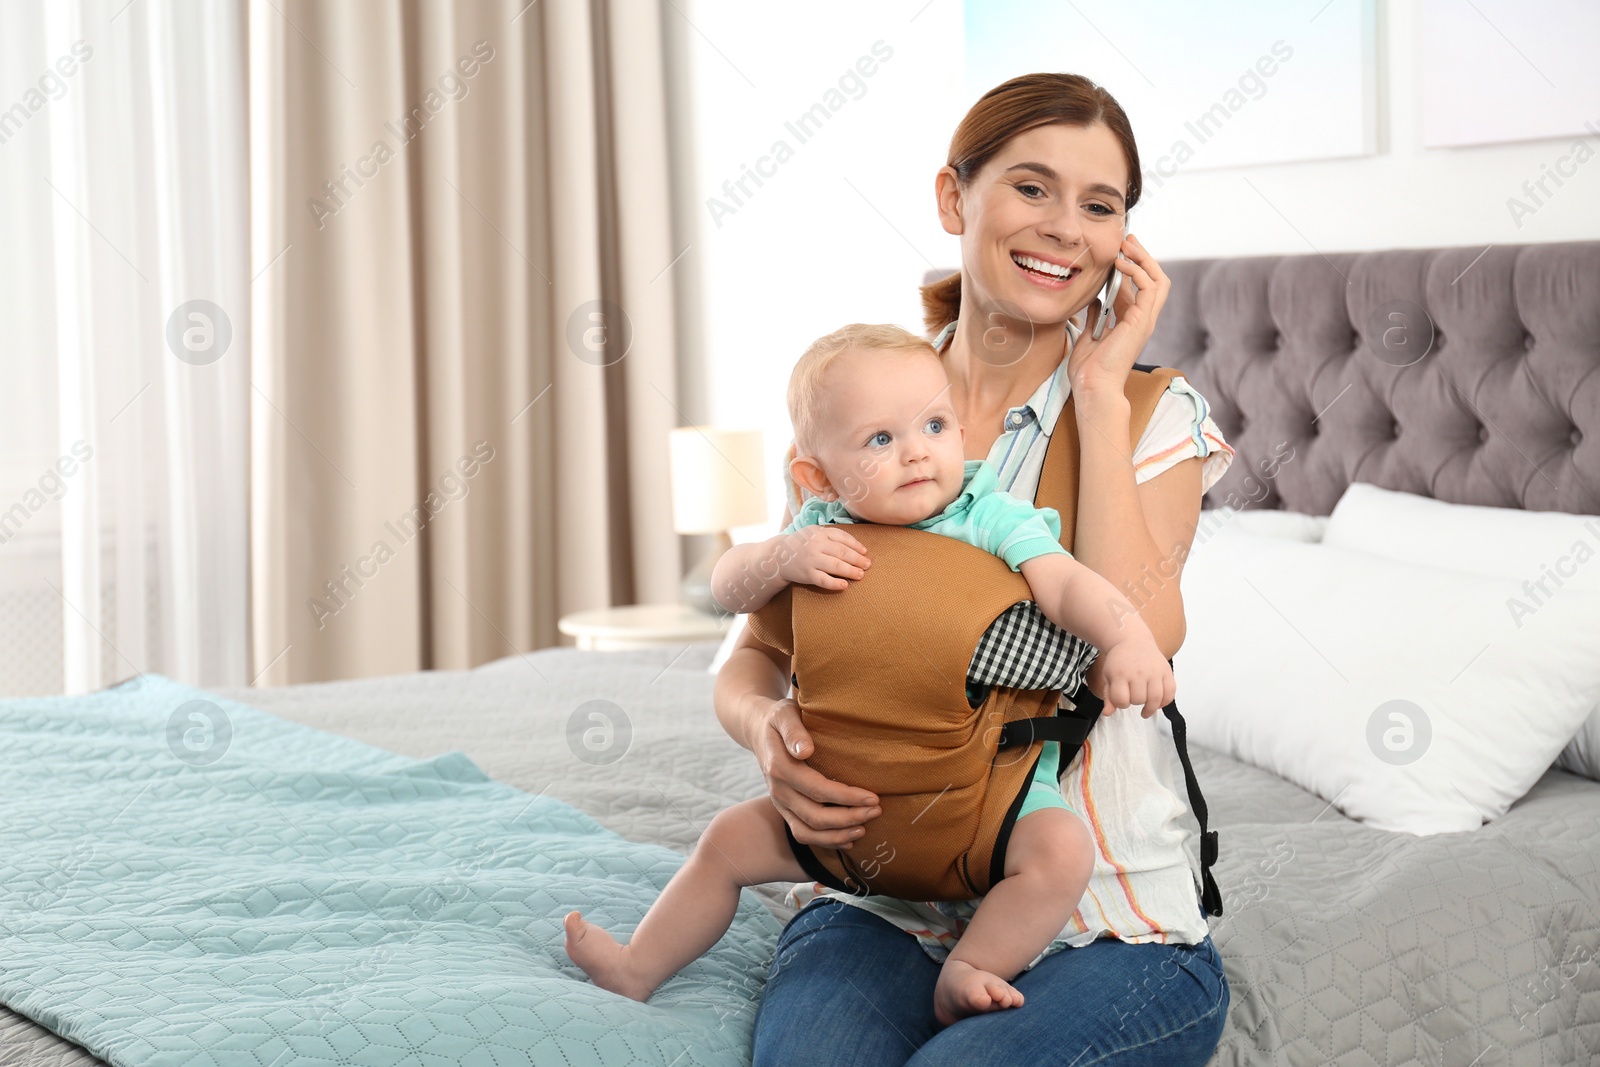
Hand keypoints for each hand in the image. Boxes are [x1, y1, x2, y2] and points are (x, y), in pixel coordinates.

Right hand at [749, 694, 880, 847]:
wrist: (758, 730)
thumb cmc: (780, 719)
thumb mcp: (785, 714)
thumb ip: (794, 731)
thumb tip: (806, 750)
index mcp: (780, 767)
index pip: (817, 789)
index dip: (846, 797)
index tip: (873, 797)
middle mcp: (778, 790)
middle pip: (815, 816)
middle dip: (849, 818)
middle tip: (876, 811)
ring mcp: (779, 803)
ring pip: (808, 831)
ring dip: (838, 835)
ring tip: (864, 828)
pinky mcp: (784, 810)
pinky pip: (802, 834)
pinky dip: (825, 841)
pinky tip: (848, 839)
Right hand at [775, 526, 870, 590]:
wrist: (778, 556)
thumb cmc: (801, 544)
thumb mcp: (813, 533)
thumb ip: (831, 535)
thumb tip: (857, 546)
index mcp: (819, 533)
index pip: (842, 537)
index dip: (856, 545)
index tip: (865, 552)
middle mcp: (815, 545)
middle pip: (842, 552)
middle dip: (857, 559)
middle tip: (867, 565)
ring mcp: (811, 559)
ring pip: (835, 565)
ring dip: (850, 571)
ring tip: (860, 575)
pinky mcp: (807, 573)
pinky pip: (823, 580)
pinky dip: (835, 583)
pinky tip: (844, 585)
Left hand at [1065, 233, 1170, 398]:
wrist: (1093, 386)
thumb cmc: (1090, 369)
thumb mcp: (1088, 335)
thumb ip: (1094, 316)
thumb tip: (1093, 300)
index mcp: (1130, 320)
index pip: (1139, 285)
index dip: (1131, 265)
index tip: (1117, 249)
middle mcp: (1142, 318)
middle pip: (1154, 278)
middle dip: (1142, 256)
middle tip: (1127, 240)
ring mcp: (1145, 320)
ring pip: (1158, 280)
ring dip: (1143, 259)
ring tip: (1126, 246)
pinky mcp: (1142, 321)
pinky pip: (1149, 288)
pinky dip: (1138, 271)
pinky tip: (1120, 264)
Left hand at [1088, 634, 1174, 714]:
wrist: (1132, 640)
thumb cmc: (1119, 661)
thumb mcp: (1108, 676)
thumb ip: (1108, 696)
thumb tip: (1107, 713)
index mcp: (1120, 673)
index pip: (1121, 701)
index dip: (1120, 704)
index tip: (1121, 698)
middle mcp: (1138, 672)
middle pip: (1138, 700)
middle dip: (1134, 702)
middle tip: (1133, 696)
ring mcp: (1154, 671)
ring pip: (1155, 699)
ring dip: (1150, 706)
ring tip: (1146, 707)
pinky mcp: (1166, 670)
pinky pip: (1170, 692)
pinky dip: (1165, 701)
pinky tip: (1158, 703)